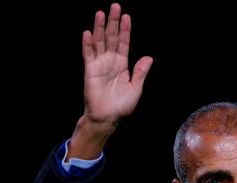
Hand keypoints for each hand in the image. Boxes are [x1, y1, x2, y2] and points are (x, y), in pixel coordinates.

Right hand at [69, 3, 152, 158]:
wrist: (108, 117)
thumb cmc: (122, 106)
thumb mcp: (136, 87)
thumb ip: (141, 72)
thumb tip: (149, 57)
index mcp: (122, 65)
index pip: (124, 43)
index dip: (125, 30)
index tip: (127, 17)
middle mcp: (110, 61)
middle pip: (112, 37)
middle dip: (114, 22)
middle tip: (115, 6)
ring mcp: (99, 64)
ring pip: (99, 42)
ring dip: (100, 28)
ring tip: (101, 13)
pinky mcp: (89, 70)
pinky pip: (88, 54)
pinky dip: (87, 44)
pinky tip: (88, 33)